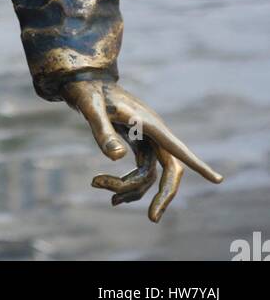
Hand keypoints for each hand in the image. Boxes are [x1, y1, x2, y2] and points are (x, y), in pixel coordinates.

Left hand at [62, 78, 222, 221]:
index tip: (218, 179)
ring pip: (150, 174)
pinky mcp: (137, 143)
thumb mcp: (91, 108)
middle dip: (163, 195)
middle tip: (153, 219)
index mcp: (149, 123)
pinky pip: (141, 171)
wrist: (83, 80)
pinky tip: (108, 192)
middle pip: (171, 169)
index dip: (198, 165)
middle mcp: (153, 133)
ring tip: (96, 183)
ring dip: (128, 187)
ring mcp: (147, 139)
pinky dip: (127, 184)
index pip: (178, 149)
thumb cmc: (88, 91)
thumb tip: (118, 159)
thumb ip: (103, 132)